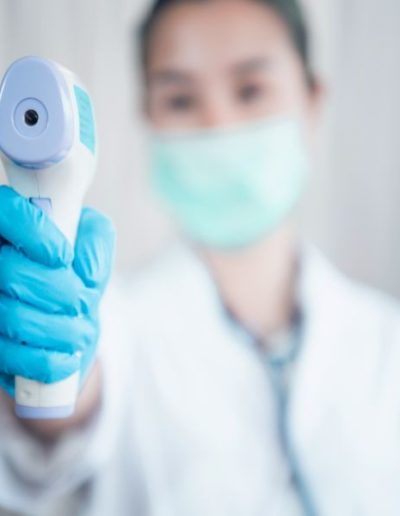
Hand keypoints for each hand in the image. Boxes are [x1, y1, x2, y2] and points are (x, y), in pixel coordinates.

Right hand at [0, 186, 114, 400]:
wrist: (65, 318)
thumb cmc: (76, 271)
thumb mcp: (92, 243)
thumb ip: (95, 240)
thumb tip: (86, 271)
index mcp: (9, 229)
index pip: (6, 212)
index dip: (33, 232)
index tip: (63, 256)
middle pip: (10, 272)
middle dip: (60, 291)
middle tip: (82, 299)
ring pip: (11, 317)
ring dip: (60, 329)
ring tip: (82, 330)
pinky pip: (10, 358)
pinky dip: (48, 361)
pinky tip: (69, 356)